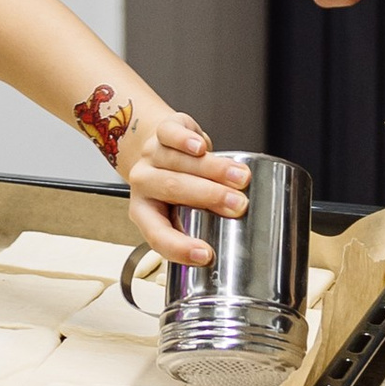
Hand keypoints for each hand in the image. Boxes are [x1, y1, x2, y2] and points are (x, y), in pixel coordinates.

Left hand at [117, 110, 248, 269]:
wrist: (157, 150)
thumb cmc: (173, 187)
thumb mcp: (179, 212)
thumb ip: (199, 224)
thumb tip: (236, 243)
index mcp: (144, 212)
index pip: (157, 235)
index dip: (180, 247)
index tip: (206, 255)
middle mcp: (143, 183)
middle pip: (172, 189)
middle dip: (209, 197)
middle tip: (238, 205)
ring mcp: (151, 155)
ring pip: (178, 161)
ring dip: (213, 169)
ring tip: (240, 178)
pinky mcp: (163, 131)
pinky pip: (169, 134)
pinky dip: (185, 140)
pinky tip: (202, 147)